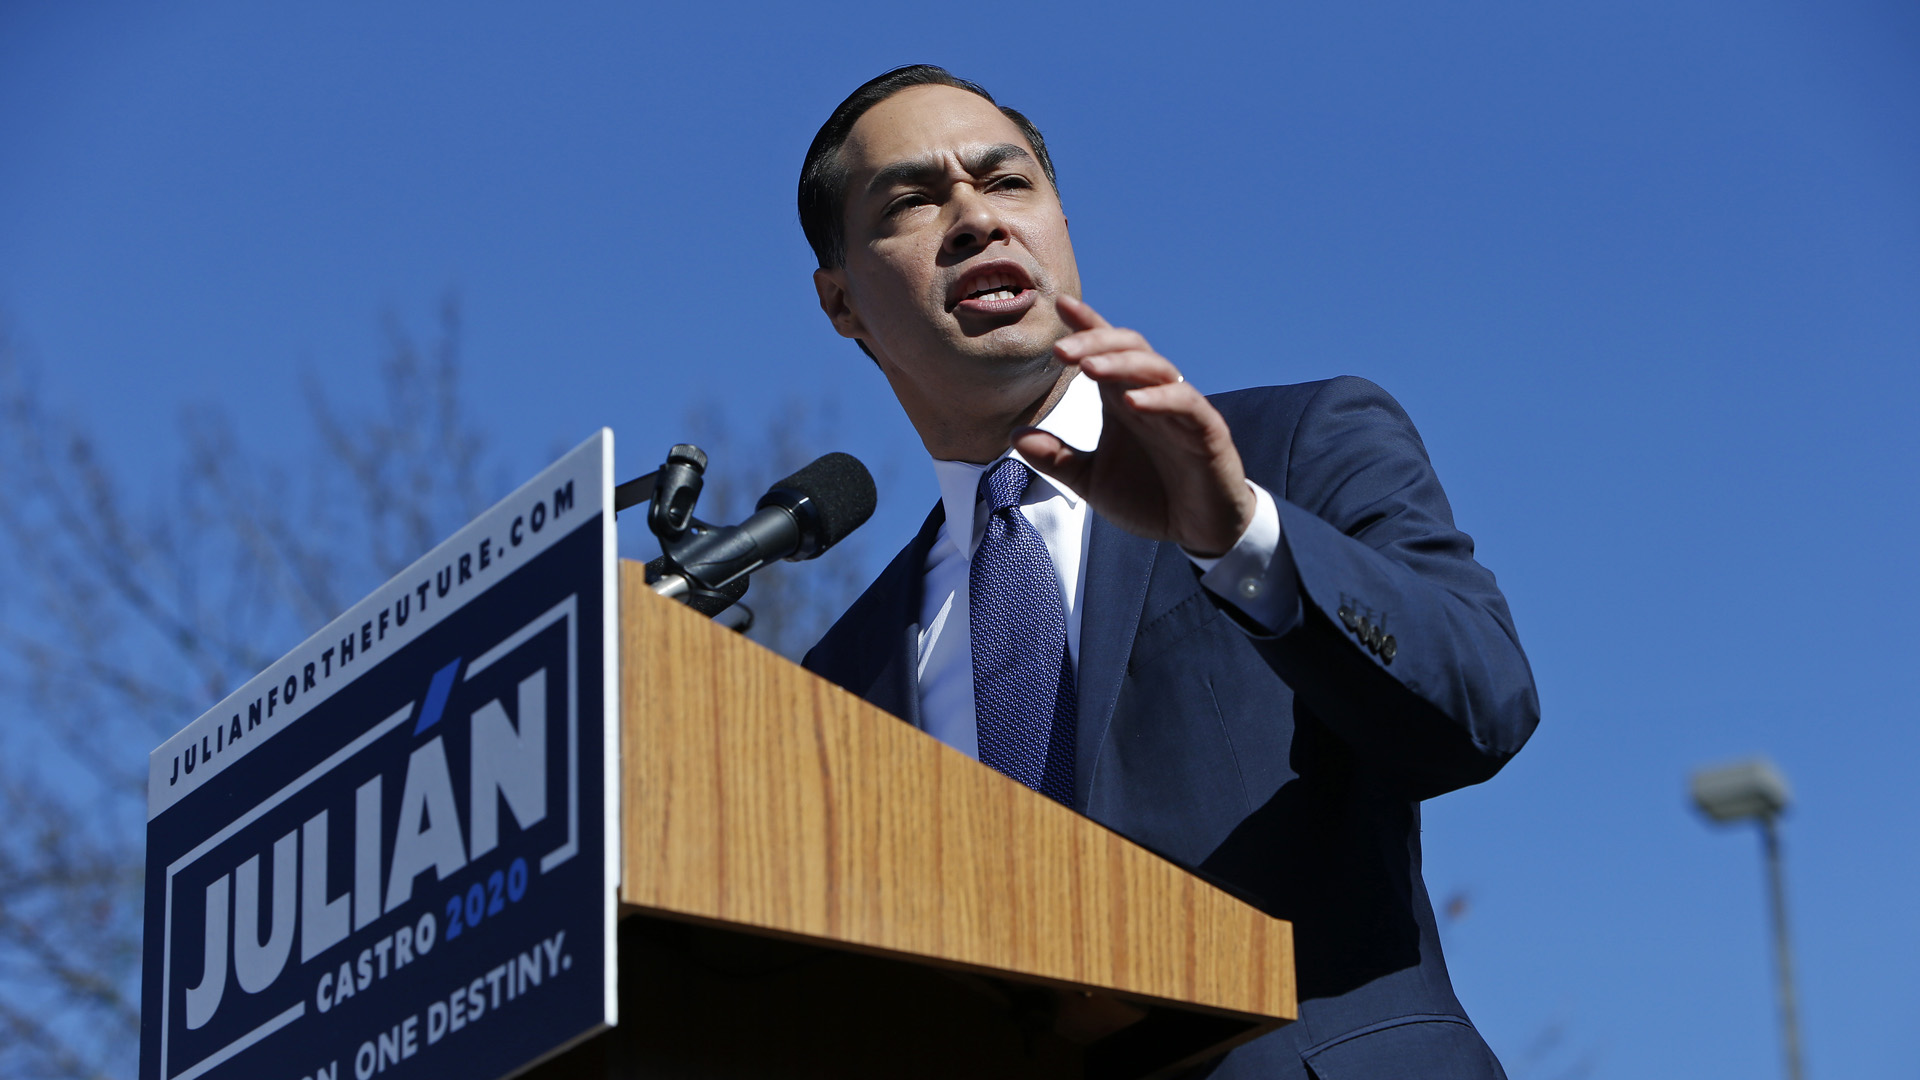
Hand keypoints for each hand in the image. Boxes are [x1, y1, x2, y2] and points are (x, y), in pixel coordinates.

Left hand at [1013, 295, 1258, 557]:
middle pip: (1129, 348)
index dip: (1087, 325)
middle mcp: (1153, 396)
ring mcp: (1182, 411)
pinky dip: (1159, 398)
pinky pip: (1186, 403)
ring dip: (1121, 364)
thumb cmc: (1150, 498)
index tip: (1059, 305)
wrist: (1199, 531)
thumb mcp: (1091, 481)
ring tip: (1089, 367)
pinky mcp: (1208, 431)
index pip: (1106, 351)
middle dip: (1096, 341)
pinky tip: (1132, 401)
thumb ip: (1057, 458)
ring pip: (1156, 368)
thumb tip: (1014, 435)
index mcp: (1124, 400)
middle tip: (1061, 350)